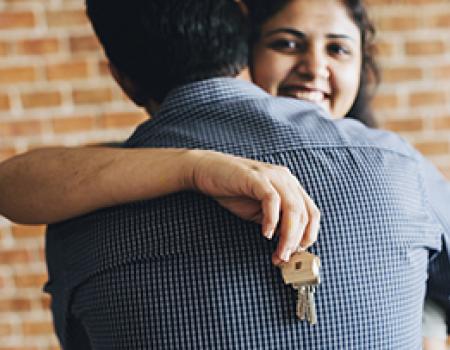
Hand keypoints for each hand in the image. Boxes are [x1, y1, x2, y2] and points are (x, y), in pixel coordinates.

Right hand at [183, 150, 320, 265]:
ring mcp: (272, 175)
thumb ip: (276, 223)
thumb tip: (289, 246)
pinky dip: (272, 220)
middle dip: (296, 241)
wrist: (206, 171)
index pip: (312, 213)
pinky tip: (265, 234)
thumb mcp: (259, 211)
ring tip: (278, 252)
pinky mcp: (256, 177)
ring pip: (293, 208)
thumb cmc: (232, 192)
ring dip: (288, 236)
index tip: (297, 254)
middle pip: (304, 213)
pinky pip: (272, 199)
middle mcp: (286, 178)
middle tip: (284, 258)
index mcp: (290, 186)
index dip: (309, 236)